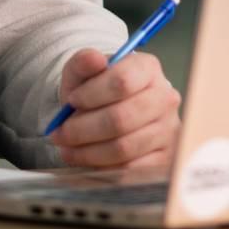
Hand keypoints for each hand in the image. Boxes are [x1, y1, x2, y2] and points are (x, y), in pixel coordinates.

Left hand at [49, 49, 181, 169]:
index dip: (91, 94)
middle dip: (83, 129)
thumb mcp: (82, 72)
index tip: (71, 101)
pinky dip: (102, 166)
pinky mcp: (164, 158)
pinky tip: (86, 159)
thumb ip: (83, 62)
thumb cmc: (95, 91)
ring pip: (123, 147)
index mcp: (148, 68)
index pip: (122, 81)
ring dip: (87, 151)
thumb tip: (94, 59)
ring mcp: (168, 130)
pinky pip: (130, 169)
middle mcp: (165, 98)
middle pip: (122, 118)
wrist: (107, 113)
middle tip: (60, 133)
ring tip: (67, 148)